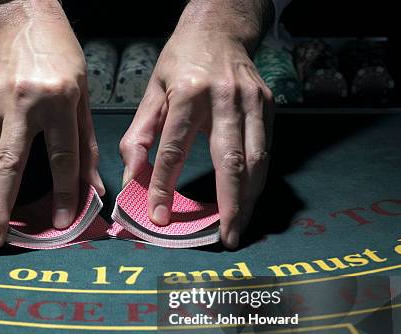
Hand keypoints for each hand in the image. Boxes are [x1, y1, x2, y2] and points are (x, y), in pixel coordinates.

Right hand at [0, 0, 103, 248]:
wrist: (22, 17)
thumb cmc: (61, 56)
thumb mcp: (83, 95)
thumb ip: (86, 144)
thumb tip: (93, 187)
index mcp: (58, 101)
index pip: (62, 157)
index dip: (65, 192)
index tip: (63, 222)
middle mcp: (23, 104)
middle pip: (9, 165)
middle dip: (1, 207)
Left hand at [119, 2, 273, 248]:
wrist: (219, 28)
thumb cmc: (180, 62)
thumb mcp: (151, 92)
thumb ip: (139, 136)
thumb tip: (132, 178)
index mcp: (187, 95)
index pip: (174, 151)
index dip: (164, 187)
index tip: (160, 217)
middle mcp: (225, 99)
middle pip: (231, 162)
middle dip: (230, 206)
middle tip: (226, 238)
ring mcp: (252, 102)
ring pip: (256, 161)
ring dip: (249, 199)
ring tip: (238, 227)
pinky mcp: (268, 106)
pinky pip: (266, 150)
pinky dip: (258, 180)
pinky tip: (248, 199)